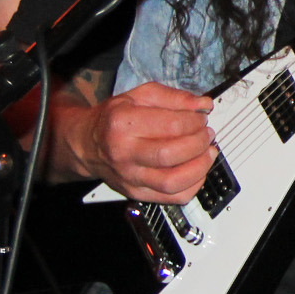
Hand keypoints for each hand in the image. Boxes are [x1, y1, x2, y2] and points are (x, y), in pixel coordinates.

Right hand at [76, 82, 216, 203]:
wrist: (87, 144)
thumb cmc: (115, 119)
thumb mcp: (140, 96)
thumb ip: (173, 97)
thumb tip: (203, 104)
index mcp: (123, 123)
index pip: (171, 125)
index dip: (194, 122)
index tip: (201, 119)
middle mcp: (124, 153)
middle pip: (171, 154)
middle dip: (199, 143)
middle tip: (206, 135)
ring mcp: (130, 177)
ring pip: (173, 181)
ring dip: (200, 167)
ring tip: (207, 153)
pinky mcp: (136, 193)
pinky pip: (173, 198)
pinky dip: (193, 186)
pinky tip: (197, 171)